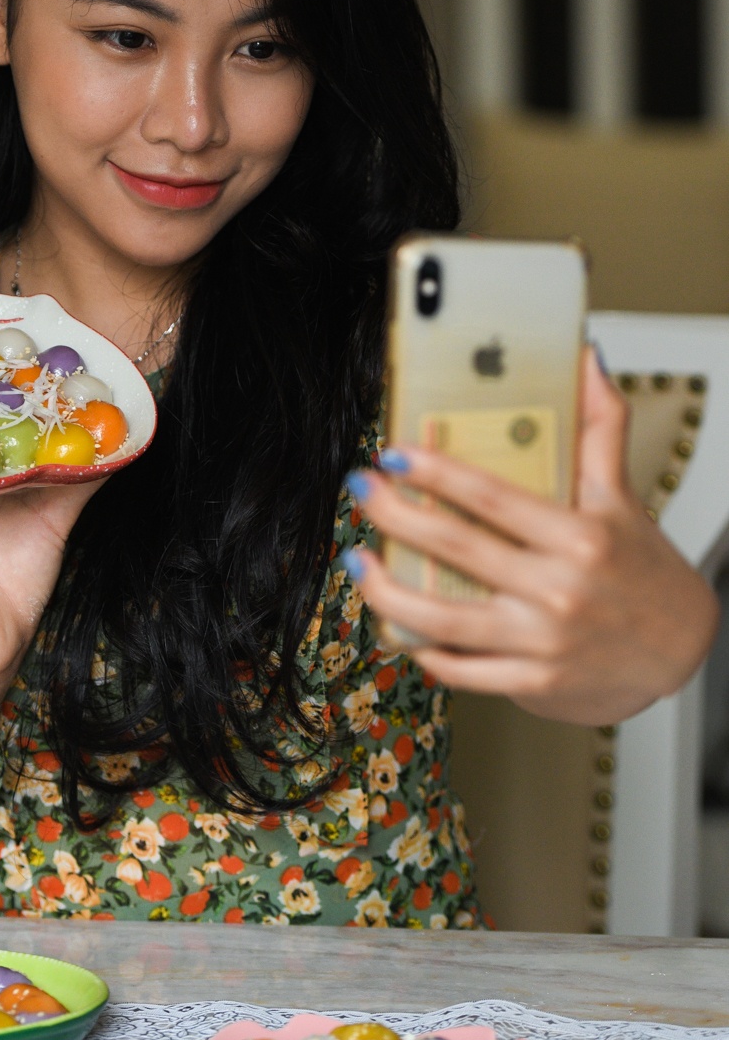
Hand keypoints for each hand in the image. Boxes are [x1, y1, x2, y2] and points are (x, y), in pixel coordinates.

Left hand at [346, 349, 718, 723]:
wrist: (681, 652)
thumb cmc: (642, 567)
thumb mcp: (622, 493)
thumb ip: (601, 423)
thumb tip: (588, 357)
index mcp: (580, 537)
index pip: (492, 497)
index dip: (436, 473)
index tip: (394, 454)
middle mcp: (560, 590)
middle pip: (457, 549)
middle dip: (396, 516)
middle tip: (362, 490)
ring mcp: (544, 642)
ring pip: (445, 619)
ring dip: (388, 591)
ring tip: (358, 561)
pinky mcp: (534, 682)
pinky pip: (462, 668)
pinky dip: (422, 646)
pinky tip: (395, 621)